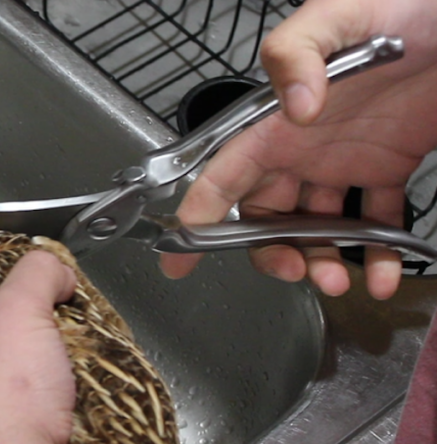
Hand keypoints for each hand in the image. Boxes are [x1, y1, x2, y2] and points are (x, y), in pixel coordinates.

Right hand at [160, 0, 436, 298]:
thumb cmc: (397, 4)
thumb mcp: (334, 15)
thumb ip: (298, 54)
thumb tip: (296, 110)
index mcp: (276, 121)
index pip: (224, 175)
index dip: (198, 215)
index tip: (182, 255)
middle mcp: (303, 147)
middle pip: (266, 215)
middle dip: (270, 250)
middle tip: (293, 269)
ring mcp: (344, 160)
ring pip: (316, 227)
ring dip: (321, 260)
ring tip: (342, 281)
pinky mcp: (389, 165)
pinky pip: (377, 220)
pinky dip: (379, 253)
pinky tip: (382, 272)